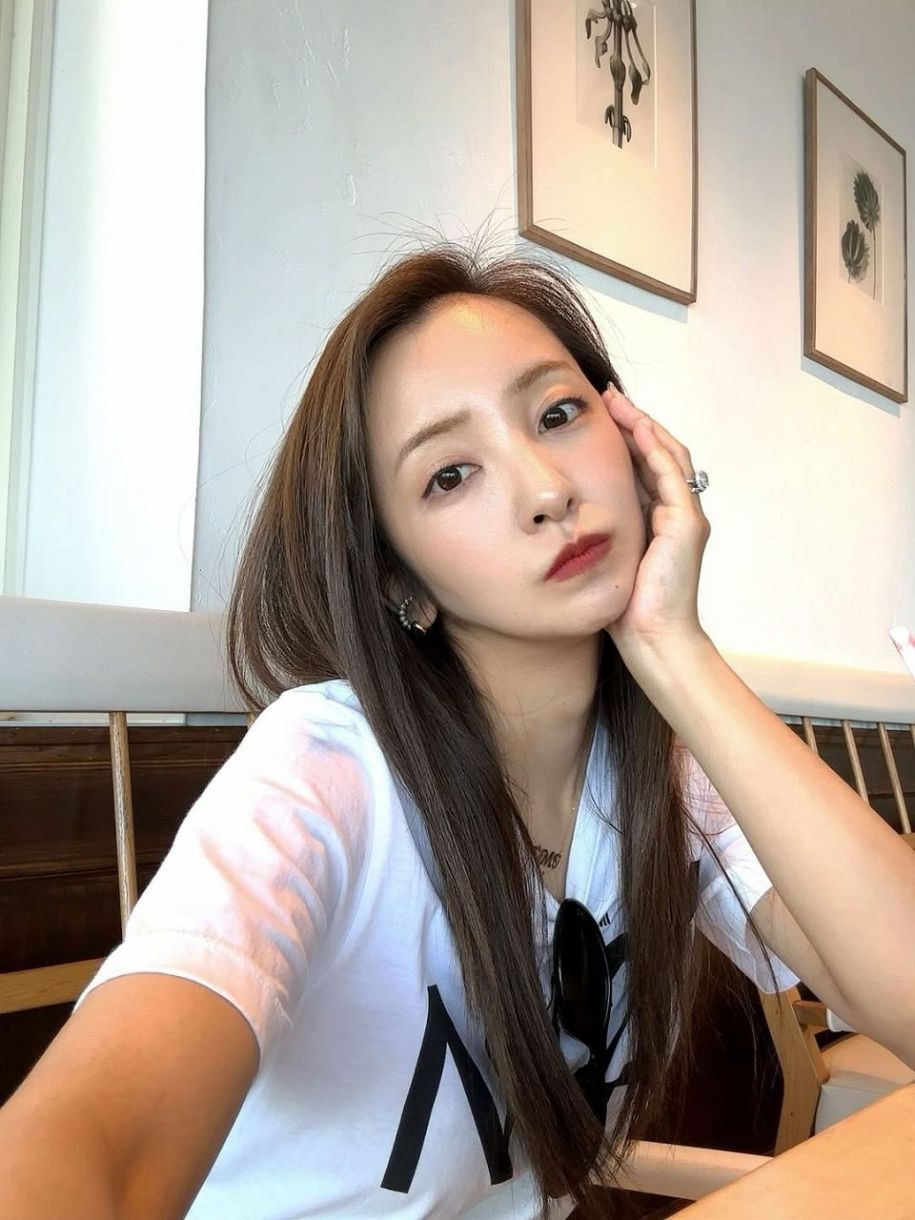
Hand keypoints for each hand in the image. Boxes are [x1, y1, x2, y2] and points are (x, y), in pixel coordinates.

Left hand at [601, 383, 711, 659]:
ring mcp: (686, 517)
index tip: (599, 415)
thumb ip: (597, 533)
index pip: (644, 466)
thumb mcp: (606, 559)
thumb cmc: (626, 610)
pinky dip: (654, 449)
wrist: (653, 641)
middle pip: (659, 452)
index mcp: (657, 520)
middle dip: (634, 422)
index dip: (625, 438)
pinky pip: (670, 475)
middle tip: (608, 396)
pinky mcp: (686, 525)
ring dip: (643, 425)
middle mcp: (677, 513)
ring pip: (668, 455)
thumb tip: (562, 517)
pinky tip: (635, 428)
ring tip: (618, 403)